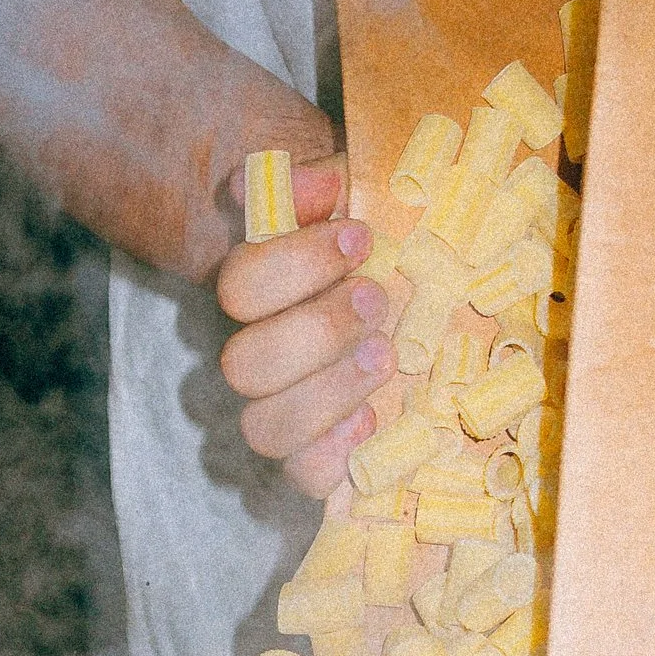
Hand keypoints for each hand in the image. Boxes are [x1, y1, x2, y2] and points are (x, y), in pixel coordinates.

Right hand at [213, 158, 393, 499]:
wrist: (415, 286)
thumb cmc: (381, 239)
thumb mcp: (360, 190)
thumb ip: (328, 176)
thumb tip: (316, 185)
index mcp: (258, 289)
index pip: (238, 287)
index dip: (295, 265)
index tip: (360, 237)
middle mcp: (258, 355)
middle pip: (244, 367)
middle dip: (316, 333)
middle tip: (375, 300)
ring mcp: (284, 410)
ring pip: (264, 429)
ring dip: (326, 394)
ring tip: (385, 357)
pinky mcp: (319, 456)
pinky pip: (302, 480)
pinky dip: (333, 456)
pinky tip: (372, 421)